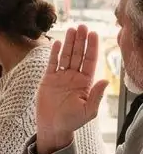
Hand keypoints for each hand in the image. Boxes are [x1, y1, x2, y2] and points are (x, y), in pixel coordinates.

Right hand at [35, 26, 107, 153]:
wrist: (52, 127)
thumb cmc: (72, 121)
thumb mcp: (88, 111)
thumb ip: (96, 96)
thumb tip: (105, 81)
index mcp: (85, 83)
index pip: (90, 61)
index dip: (92, 47)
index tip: (93, 34)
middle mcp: (74, 77)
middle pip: (78, 54)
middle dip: (81, 40)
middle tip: (82, 26)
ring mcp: (61, 77)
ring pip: (66, 55)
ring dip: (69, 43)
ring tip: (72, 29)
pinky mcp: (48, 79)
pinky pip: (52, 63)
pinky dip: (54, 53)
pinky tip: (58, 43)